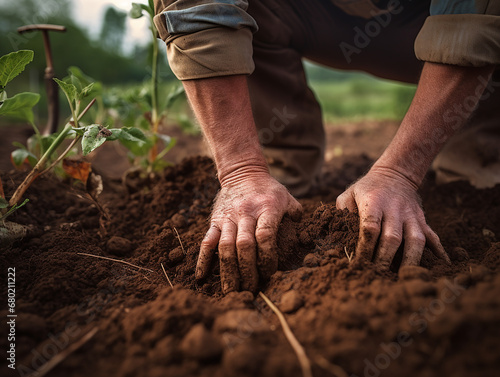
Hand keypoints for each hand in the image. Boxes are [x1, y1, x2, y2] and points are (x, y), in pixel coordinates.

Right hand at [196, 171, 301, 293]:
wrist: (242, 172)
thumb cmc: (269, 190)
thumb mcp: (287, 197)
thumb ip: (296, 216)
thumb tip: (304, 238)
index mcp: (267, 208)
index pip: (266, 236)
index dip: (267, 257)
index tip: (269, 273)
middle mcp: (245, 213)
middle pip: (244, 245)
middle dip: (247, 271)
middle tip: (251, 290)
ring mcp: (228, 217)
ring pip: (225, 246)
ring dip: (228, 271)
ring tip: (232, 290)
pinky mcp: (214, 220)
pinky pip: (207, 242)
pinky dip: (203, 260)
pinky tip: (201, 277)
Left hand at [336, 166, 449, 267]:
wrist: (395, 174)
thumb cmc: (366, 189)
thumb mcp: (349, 194)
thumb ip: (342, 212)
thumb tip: (340, 237)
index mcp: (374, 202)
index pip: (370, 228)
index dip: (365, 247)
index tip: (358, 262)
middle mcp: (395, 209)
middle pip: (392, 238)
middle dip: (384, 259)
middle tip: (376, 275)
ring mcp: (411, 216)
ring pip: (415, 240)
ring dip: (410, 260)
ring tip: (404, 278)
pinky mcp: (422, 220)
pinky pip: (433, 237)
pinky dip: (439, 251)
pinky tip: (442, 265)